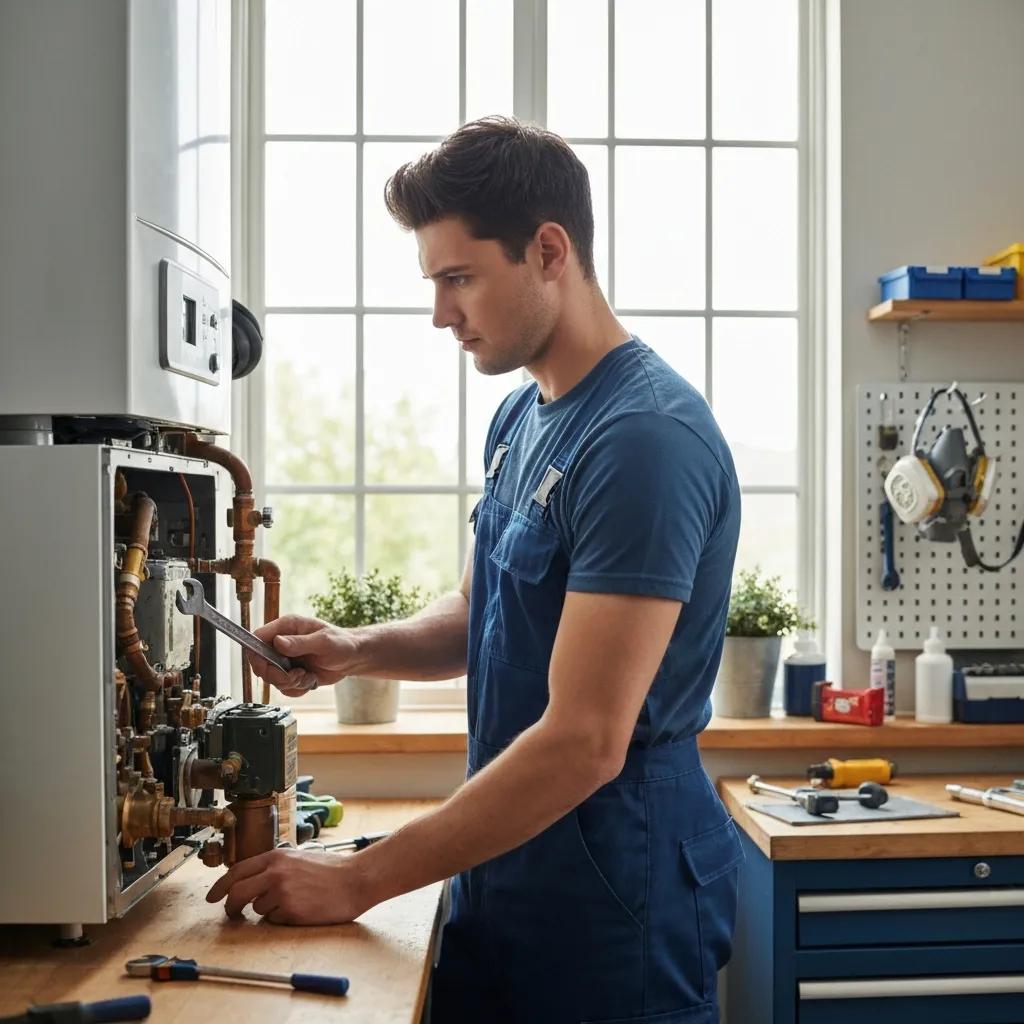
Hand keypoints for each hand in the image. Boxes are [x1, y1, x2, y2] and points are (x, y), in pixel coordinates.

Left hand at [205, 847, 376, 924]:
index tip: (212, 897)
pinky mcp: (291, 911)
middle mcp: (275, 873)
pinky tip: (302, 909)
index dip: (220, 886)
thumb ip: (274, 867)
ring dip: (268, 910)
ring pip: (258, 909)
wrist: (355, 880)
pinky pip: (275, 920)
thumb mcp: (298, 859)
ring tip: (293, 902)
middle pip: (237, 893)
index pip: (237, 871)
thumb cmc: (331, 870)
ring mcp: (282, 892)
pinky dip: (283, 918)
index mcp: (276, 856)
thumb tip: (250, 882)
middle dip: (231, 906)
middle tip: (232, 914)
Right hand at [247, 614, 361, 696]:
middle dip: (277, 676)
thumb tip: (278, 642)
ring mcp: (286, 659)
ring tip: (307, 676)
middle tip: (296, 676)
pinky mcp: (291, 673)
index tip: (269, 668)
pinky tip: (310, 680)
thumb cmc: (342, 643)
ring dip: (289, 683)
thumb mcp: (323, 641)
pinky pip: (284, 688)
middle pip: (261, 663)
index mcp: (287, 627)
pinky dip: (296, 689)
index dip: (257, 655)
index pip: (258, 639)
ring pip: (272, 679)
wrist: (353, 658)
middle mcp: (282, 643)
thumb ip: (300, 642)